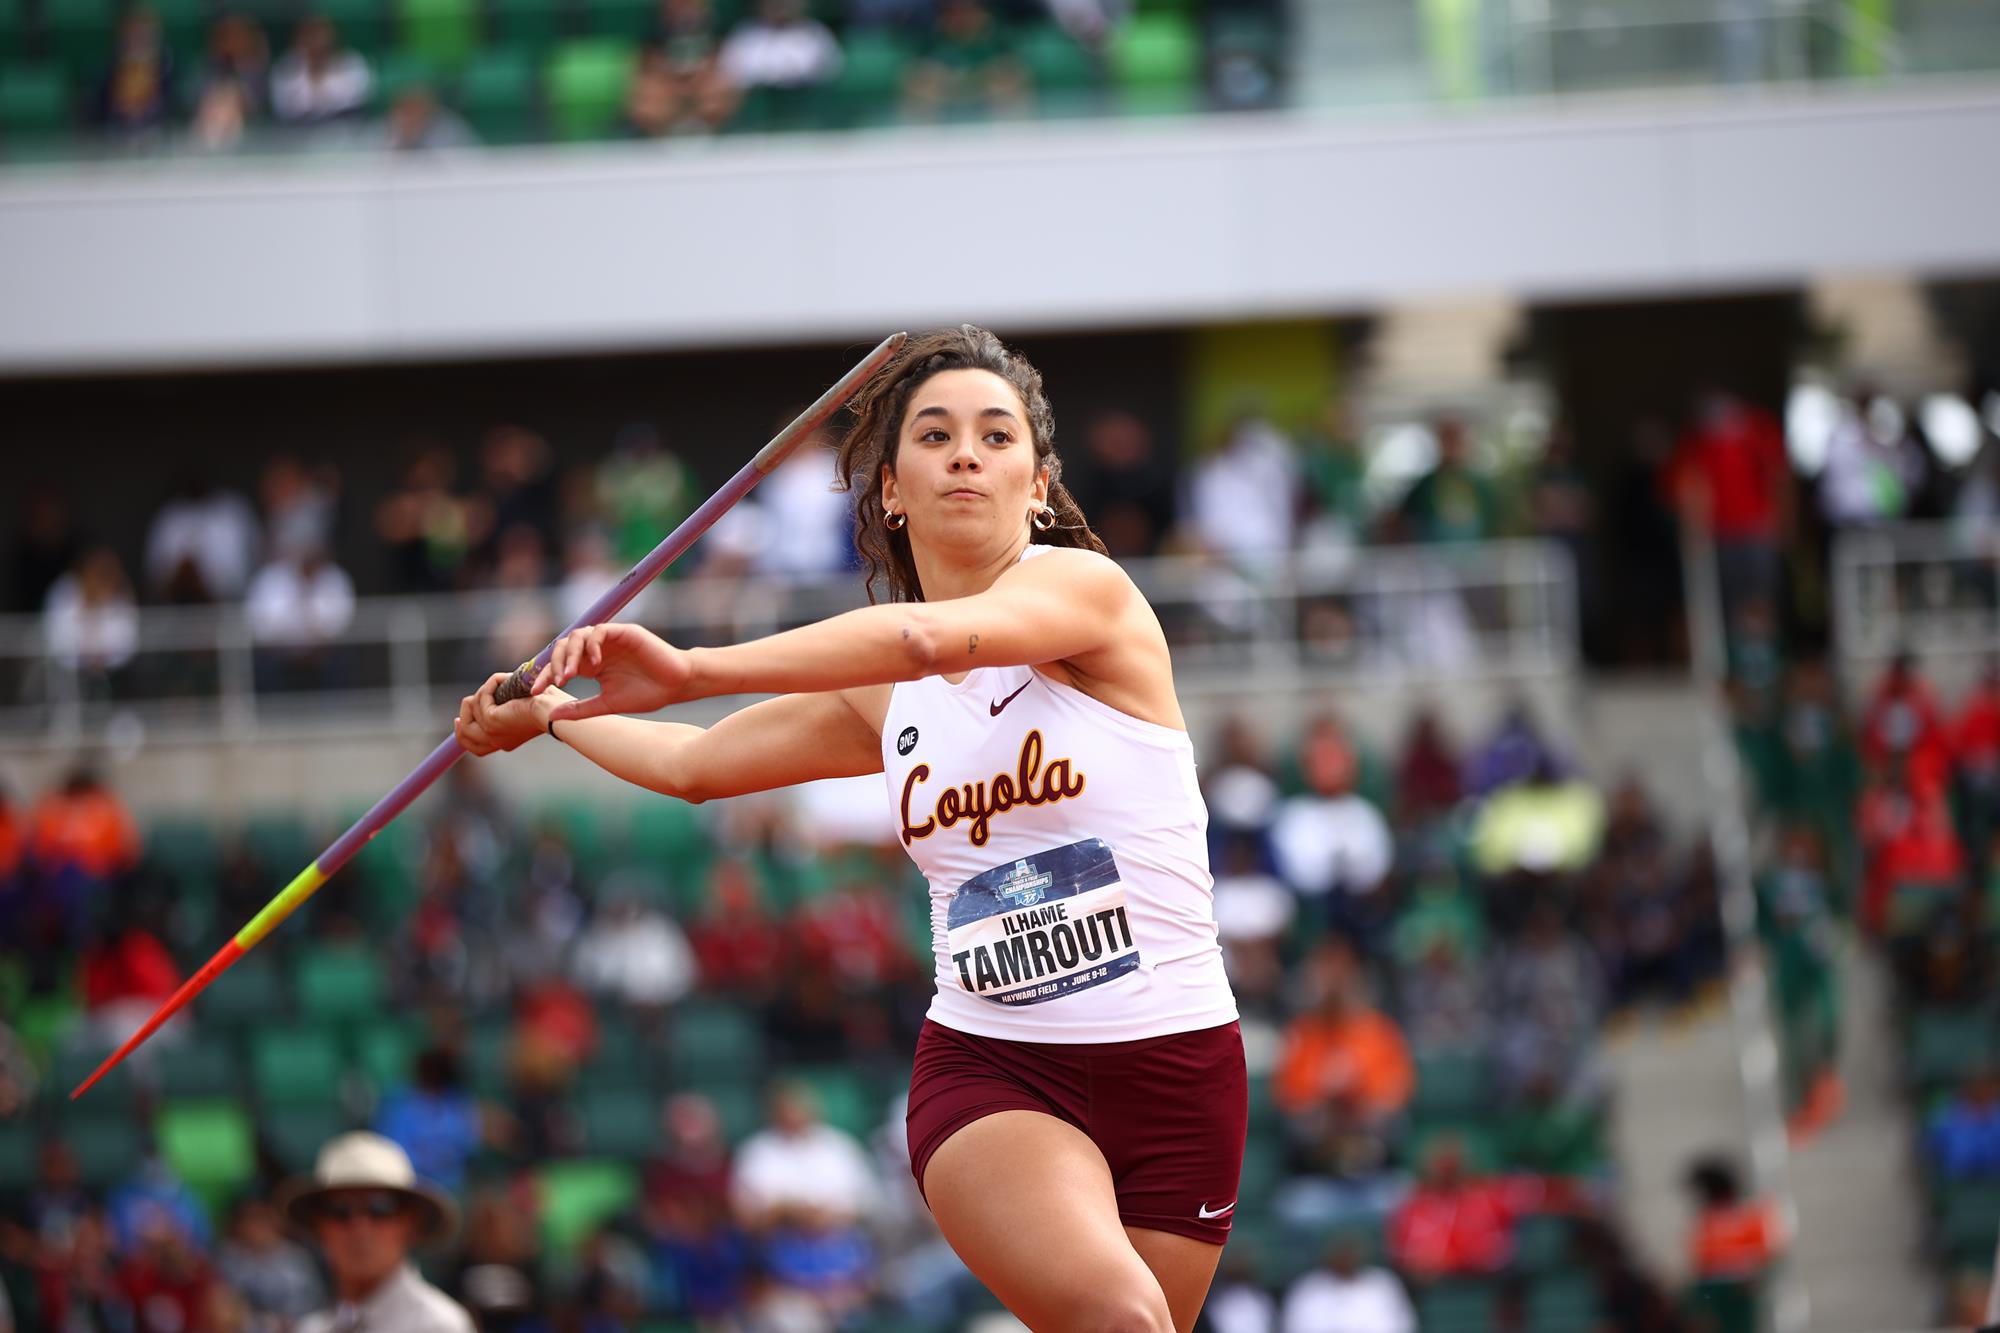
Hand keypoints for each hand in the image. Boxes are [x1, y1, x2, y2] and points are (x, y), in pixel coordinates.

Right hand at [455, 672, 549, 755]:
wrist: (555, 709)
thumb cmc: (547, 705)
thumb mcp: (520, 709)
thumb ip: (502, 708)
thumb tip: (481, 701)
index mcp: (504, 742)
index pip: (475, 746)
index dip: (463, 733)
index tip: (458, 719)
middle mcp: (496, 741)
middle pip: (464, 736)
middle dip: (464, 714)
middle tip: (469, 699)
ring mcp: (492, 733)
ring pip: (469, 712)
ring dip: (483, 692)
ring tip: (502, 682)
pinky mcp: (491, 721)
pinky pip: (480, 698)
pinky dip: (491, 685)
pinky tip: (504, 679)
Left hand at [531, 623, 692, 721]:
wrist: (677, 685)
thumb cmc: (648, 694)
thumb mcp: (607, 705)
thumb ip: (581, 709)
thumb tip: (552, 715)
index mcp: (593, 665)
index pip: (561, 664)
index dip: (546, 675)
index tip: (536, 691)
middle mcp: (598, 650)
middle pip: (564, 647)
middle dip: (554, 664)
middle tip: (556, 682)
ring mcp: (610, 640)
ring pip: (578, 635)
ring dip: (569, 654)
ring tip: (570, 674)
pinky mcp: (624, 632)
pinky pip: (599, 631)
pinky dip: (592, 645)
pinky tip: (594, 663)